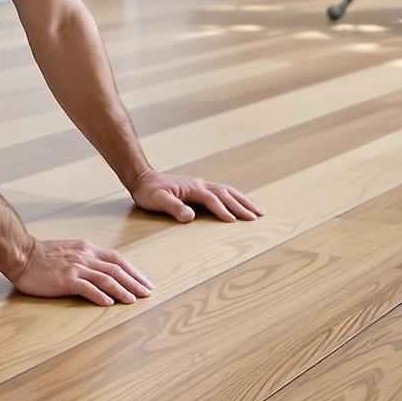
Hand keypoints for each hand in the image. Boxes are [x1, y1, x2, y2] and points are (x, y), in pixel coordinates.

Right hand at [9, 236, 153, 304]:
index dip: (133, 272)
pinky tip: (109, 303)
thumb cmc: (42, 256)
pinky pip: (87, 288)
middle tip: (147, 293)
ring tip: (133, 300)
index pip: (117, 260)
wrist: (21, 255)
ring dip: (123, 290)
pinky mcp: (65, 279)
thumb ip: (86, 259)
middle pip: (116, 269)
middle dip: (134, 282)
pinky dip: (100, 296)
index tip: (144, 282)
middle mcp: (85, 257)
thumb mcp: (69, 250)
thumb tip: (102, 271)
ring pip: (106, 279)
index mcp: (87, 249)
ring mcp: (75, 268)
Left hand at [130, 172, 262, 224]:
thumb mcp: (157, 200)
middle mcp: (201, 184)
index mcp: (193, 188)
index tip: (234, 221)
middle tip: (257, 216)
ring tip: (257, 210)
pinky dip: (235, 196)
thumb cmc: (149, 192)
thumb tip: (190, 217)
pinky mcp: (200, 188)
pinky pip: (223, 191)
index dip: (223, 210)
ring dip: (243, 200)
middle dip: (242, 205)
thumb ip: (174, 208)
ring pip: (228, 191)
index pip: (213, 199)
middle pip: (226, 194)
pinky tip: (240, 200)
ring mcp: (201, 185)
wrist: (143, 179)